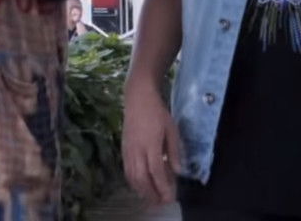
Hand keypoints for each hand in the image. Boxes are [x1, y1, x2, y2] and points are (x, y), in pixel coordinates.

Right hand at [122, 82, 180, 205]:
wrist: (138, 98)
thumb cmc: (157, 112)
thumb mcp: (172, 129)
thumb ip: (174, 151)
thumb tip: (177, 171)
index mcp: (151, 144)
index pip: (156, 171)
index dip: (163, 186)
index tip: (170, 197)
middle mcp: (137, 149)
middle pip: (142, 177)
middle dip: (151, 193)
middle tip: (161, 202)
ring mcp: (128, 149)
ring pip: (132, 176)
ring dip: (141, 190)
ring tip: (151, 197)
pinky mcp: (123, 148)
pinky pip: (126, 169)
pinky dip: (133, 181)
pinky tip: (140, 185)